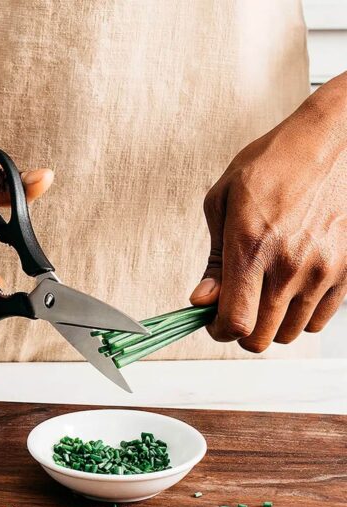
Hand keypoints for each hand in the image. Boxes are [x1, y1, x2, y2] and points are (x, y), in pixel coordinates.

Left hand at [190, 75, 346, 351]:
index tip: (214, 322)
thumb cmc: (273, 164)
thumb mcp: (223, 202)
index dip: (219, 330)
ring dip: (272, 324)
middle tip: (237, 310)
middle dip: (241, 331)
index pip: (235, 321)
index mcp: (251, 246)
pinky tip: (291, 291)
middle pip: (261, 338)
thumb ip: (214, 260)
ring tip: (265, 297)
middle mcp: (289, 265)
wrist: (333, 140)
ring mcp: (323, 271)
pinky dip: (301, 316)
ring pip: (291, 333)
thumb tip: (202, 300)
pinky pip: (320, 320)